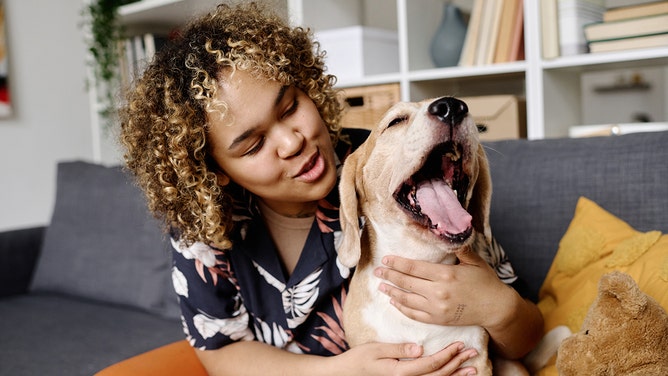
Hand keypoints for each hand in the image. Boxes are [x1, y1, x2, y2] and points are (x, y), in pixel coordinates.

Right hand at [335, 341, 478, 375]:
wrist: (344, 375)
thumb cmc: (358, 360)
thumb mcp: (376, 349)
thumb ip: (398, 349)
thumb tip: (420, 349)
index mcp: (400, 372)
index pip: (431, 364)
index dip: (447, 355)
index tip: (460, 344)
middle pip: (438, 375)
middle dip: (457, 364)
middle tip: (472, 353)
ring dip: (455, 374)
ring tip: (472, 368)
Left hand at [374, 249, 512, 328]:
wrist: (496, 309)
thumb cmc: (486, 282)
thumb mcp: (475, 262)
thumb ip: (459, 249)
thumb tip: (448, 232)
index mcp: (446, 275)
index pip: (414, 268)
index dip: (397, 263)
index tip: (385, 259)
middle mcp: (438, 292)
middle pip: (406, 282)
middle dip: (389, 276)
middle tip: (377, 271)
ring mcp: (437, 308)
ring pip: (407, 300)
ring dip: (392, 292)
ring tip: (381, 286)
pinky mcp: (438, 320)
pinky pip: (415, 314)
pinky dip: (402, 308)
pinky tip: (394, 302)